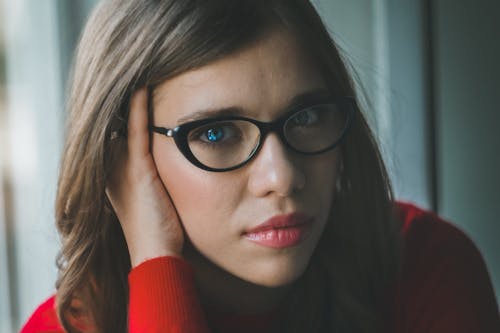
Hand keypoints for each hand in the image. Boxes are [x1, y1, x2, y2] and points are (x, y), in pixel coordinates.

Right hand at [106, 88, 183, 267]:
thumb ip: (159, 175)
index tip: (144, 86)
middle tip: (145, 70)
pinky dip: (141, 106)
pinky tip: (146, 84)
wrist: (158, 256)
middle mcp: (113, 165)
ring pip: (124, 119)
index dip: (129, 108)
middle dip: (128, 98)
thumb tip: (180, 158)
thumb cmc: (163, 230)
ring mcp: (121, 166)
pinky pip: (138, 129)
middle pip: (118, 120)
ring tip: (146, 69)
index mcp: (115, 171)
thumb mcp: (157, 197)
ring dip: (133, 96)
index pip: (121, 129)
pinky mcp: (137, 169)